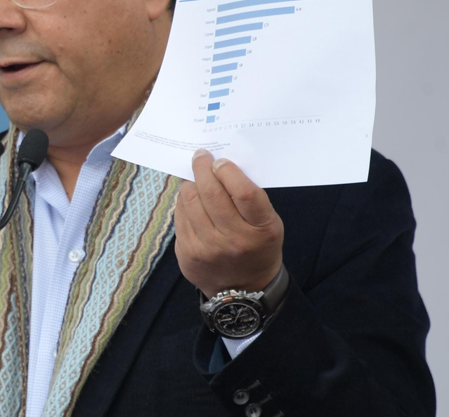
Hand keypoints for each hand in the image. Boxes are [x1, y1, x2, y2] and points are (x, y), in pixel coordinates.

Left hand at [174, 148, 283, 296]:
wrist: (244, 291)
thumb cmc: (257, 247)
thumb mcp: (268, 225)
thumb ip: (250, 199)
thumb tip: (221, 166)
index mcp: (261, 230)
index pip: (243, 192)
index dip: (229, 172)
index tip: (220, 161)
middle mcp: (233, 240)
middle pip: (211, 193)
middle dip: (203, 169)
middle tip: (201, 157)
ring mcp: (207, 248)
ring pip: (190, 201)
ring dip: (191, 183)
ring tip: (195, 175)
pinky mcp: (187, 253)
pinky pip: (180, 216)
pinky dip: (184, 201)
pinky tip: (190, 196)